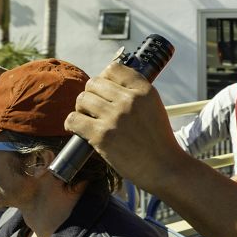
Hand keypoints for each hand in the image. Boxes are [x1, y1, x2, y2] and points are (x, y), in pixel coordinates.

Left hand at [64, 61, 184, 192]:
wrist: (164, 167)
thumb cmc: (158, 140)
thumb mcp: (154, 106)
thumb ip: (135, 93)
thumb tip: (107, 84)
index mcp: (144, 90)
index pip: (114, 68)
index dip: (105, 78)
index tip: (104, 90)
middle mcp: (130, 100)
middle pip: (94, 83)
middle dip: (91, 94)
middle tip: (94, 108)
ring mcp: (115, 117)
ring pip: (82, 99)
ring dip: (81, 109)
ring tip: (88, 119)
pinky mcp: (102, 136)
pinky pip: (73, 119)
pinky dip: (71, 123)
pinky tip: (77, 128)